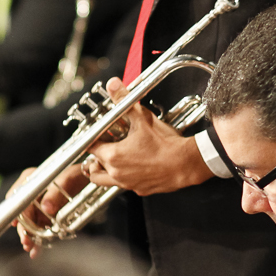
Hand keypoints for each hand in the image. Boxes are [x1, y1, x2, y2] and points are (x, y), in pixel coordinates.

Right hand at [9, 162, 89, 256]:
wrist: (94, 185)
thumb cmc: (80, 175)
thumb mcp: (70, 178)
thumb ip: (57, 191)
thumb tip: (46, 207)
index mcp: (35, 179)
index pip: (20, 193)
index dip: (16, 207)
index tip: (16, 221)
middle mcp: (35, 195)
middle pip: (23, 212)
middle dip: (23, 227)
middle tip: (26, 240)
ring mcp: (41, 209)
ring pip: (30, 224)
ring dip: (29, 236)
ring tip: (30, 247)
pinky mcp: (48, 220)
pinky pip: (41, 232)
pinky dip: (39, 242)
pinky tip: (36, 252)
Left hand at [86, 77, 212, 195]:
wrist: (185, 164)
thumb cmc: (164, 144)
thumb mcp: (142, 118)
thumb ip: (124, 101)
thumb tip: (113, 85)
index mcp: (113, 156)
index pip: (90, 148)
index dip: (92, 139)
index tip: (96, 134)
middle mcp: (117, 173)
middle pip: (94, 168)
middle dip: (96, 157)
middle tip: (104, 146)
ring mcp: (128, 184)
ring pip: (105, 181)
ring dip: (105, 171)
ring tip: (113, 159)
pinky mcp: (140, 190)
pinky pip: (124, 185)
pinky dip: (124, 177)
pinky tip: (134, 165)